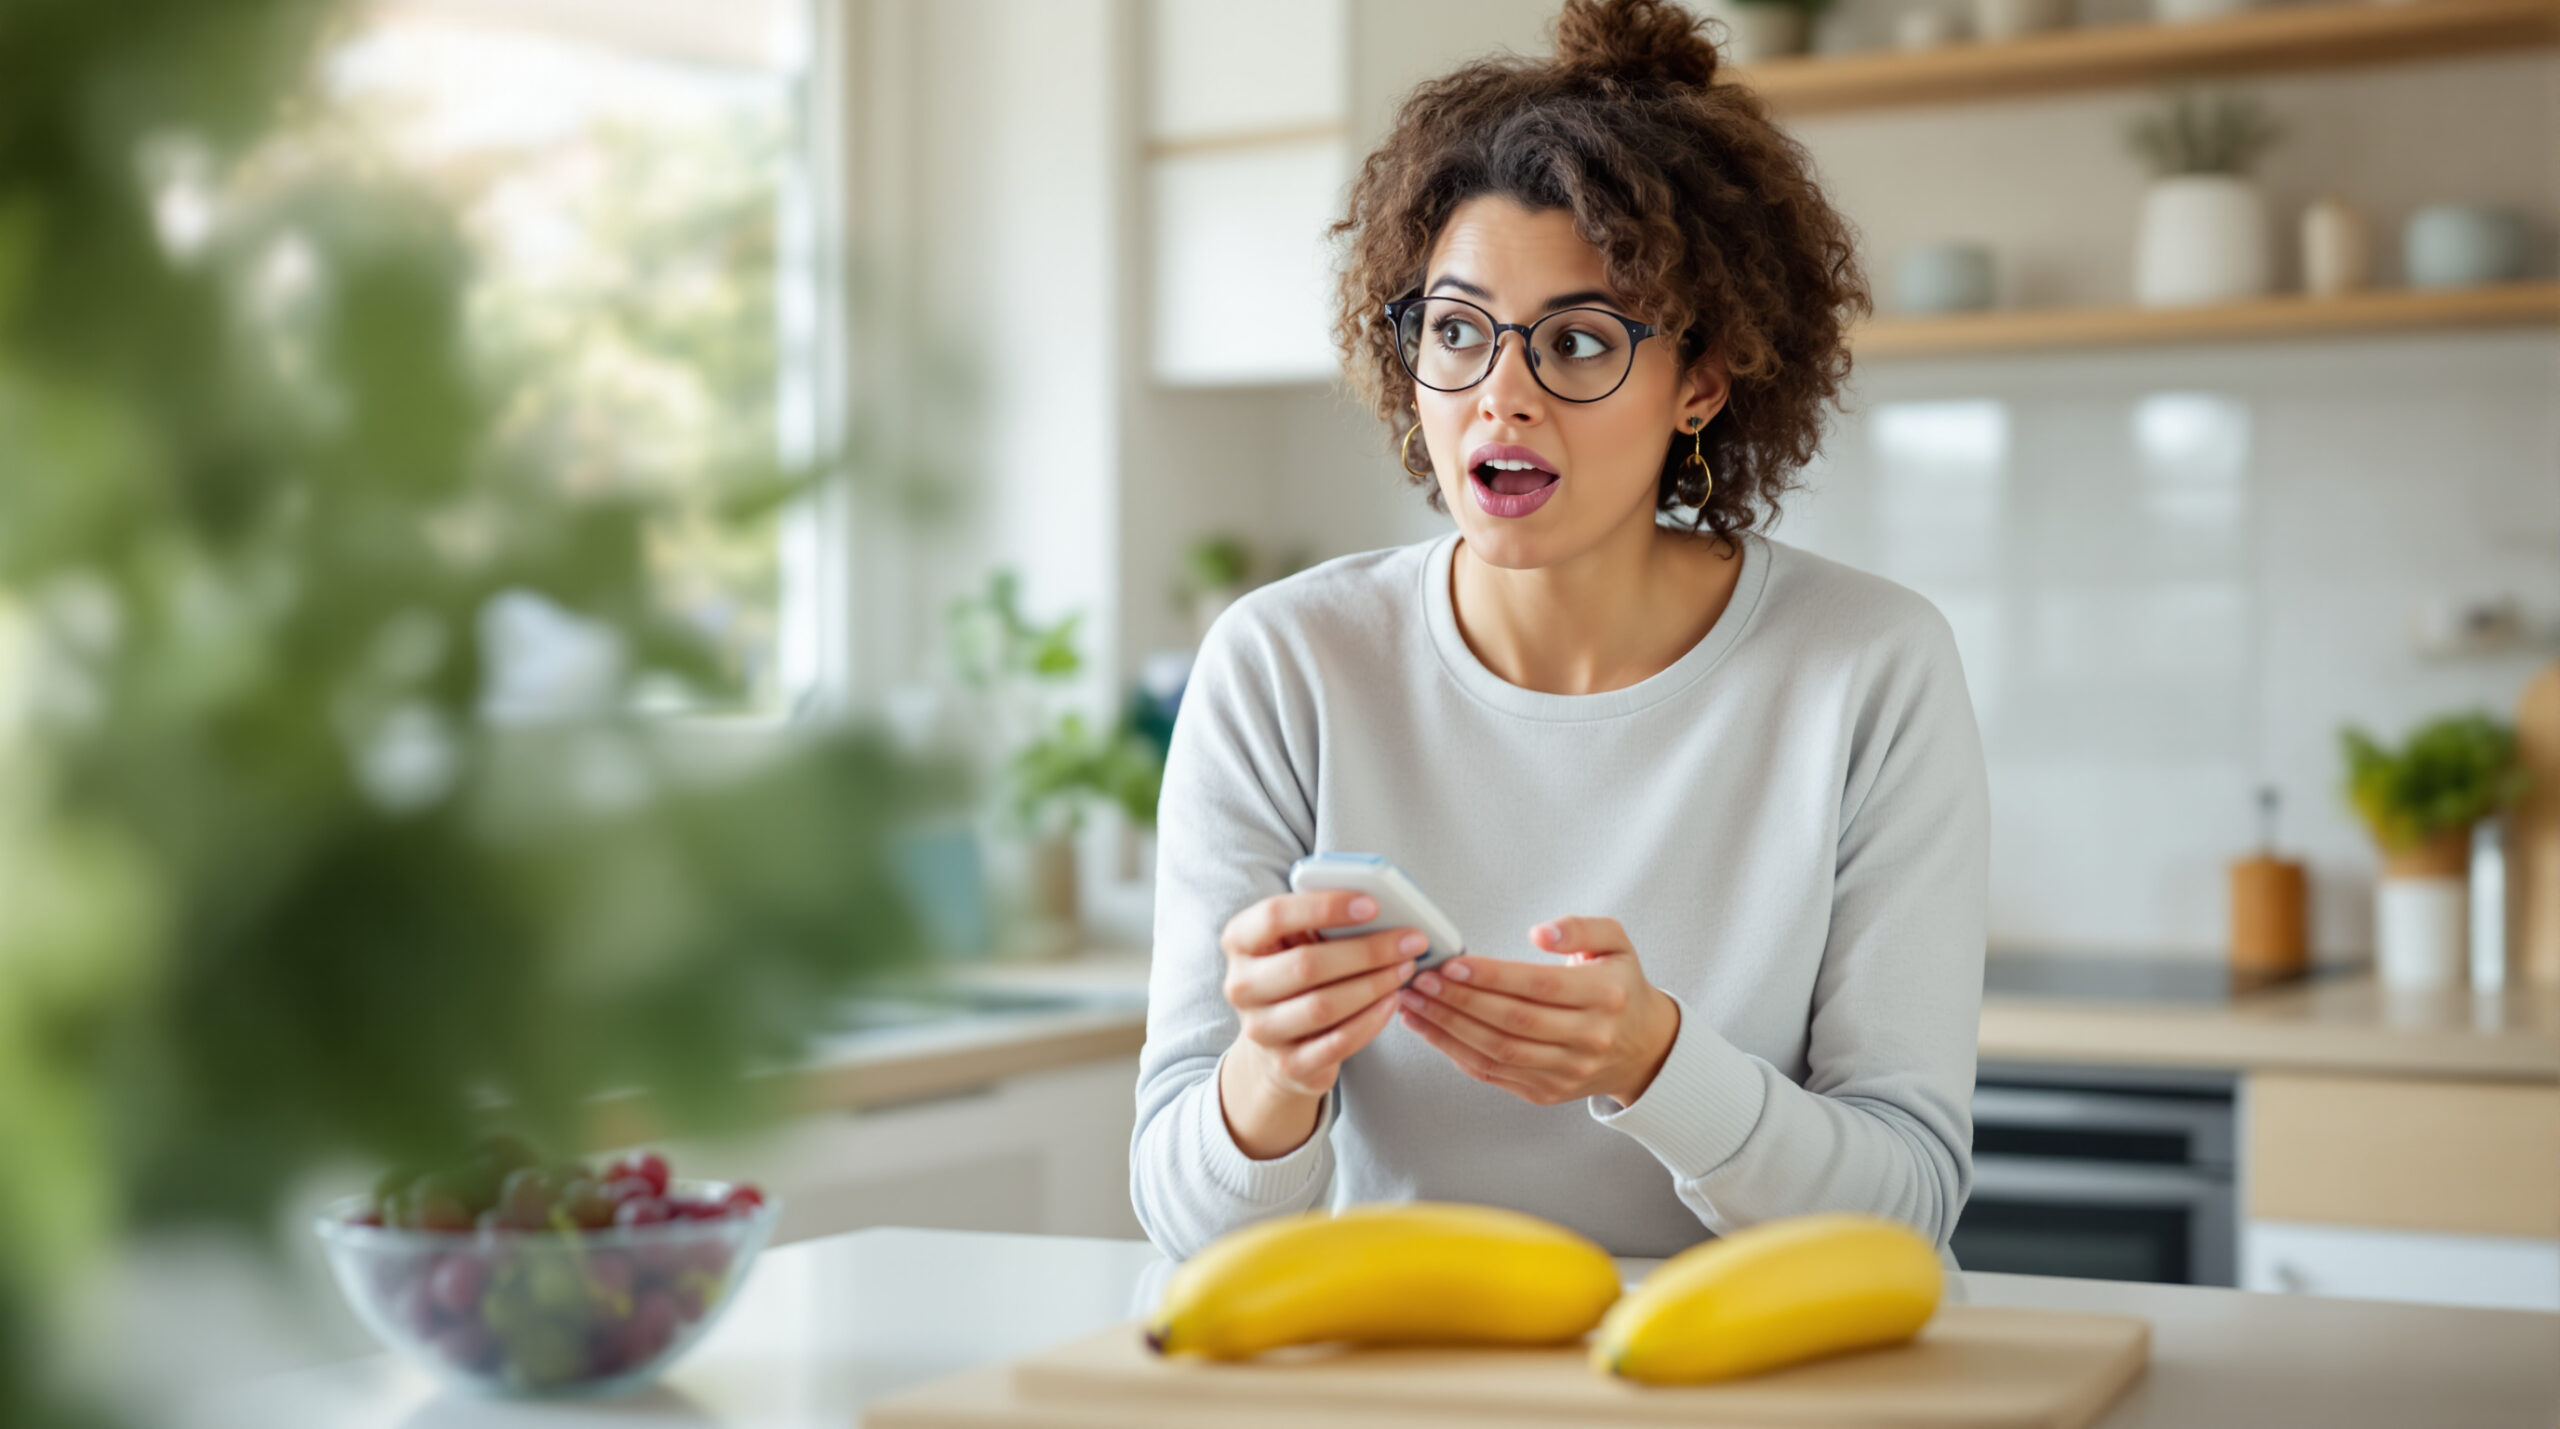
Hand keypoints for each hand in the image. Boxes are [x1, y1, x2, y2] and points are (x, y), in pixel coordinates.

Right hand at [1218, 888, 1418, 1103]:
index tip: (1373, 904)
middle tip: (1409, 942)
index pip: (1274, 915)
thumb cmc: (1296, 976)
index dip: (1324, 907)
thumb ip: (1322, 922)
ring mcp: (1260, 1030)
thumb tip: (1380, 910)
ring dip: (1373, 985)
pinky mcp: (1287, 1064)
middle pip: (1307, 965)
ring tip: (1404, 969)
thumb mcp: (1296, 941)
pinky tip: (1392, 1001)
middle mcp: (1240, 986)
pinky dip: (1371, 1021)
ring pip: (1324, 1006)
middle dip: (1367, 952)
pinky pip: (1337, 1043)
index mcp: (1239, 942)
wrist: (1276, 1042)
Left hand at [1397, 916, 1679, 1107]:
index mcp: (1606, 997)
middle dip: (1459, 1001)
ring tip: (1413, 1004)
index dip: (1493, 977)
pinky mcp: (1547, 1092)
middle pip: (1513, 1022)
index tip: (1452, 964)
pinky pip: (1494, 1074)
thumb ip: (1580, 928)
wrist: (1644, 1049)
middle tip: (1419, 981)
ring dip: (1448, 1029)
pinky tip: (1430, 1030)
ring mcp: (1568, 1071)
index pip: (1540, 987)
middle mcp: (1589, 1038)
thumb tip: (1539, 933)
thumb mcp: (1615, 943)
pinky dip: (1456, 1053)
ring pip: (1498, 1052)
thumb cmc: (1619, 986)